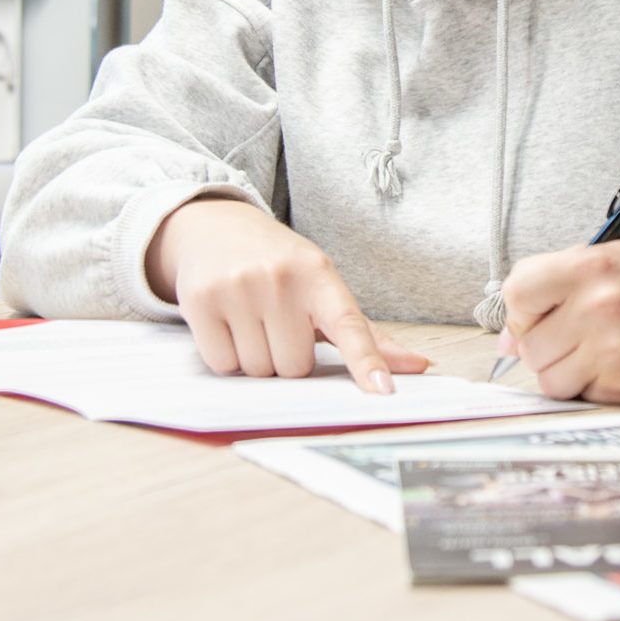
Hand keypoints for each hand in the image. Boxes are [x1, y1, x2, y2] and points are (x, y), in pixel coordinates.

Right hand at [145, 198, 429, 393]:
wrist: (217, 229)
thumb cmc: (281, 267)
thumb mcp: (324, 288)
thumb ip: (367, 334)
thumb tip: (418, 366)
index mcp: (321, 276)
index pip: (350, 326)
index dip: (367, 362)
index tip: (383, 391)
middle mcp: (282, 279)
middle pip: (294, 367)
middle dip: (287, 357)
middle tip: (277, 323)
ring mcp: (240, 287)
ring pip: (258, 370)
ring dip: (256, 358)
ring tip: (251, 320)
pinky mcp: (201, 300)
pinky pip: (222, 363)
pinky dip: (225, 356)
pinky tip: (226, 324)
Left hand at [497, 242, 619, 404]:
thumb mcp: (613, 263)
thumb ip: (555, 286)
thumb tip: (505, 336)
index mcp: (594, 265)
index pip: (517, 291)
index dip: (522, 309)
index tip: (539, 313)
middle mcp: (600, 305)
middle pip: (529, 343)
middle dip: (546, 344)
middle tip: (581, 333)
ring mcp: (612, 349)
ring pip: (547, 377)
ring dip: (565, 370)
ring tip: (600, 351)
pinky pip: (576, 396)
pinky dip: (589, 387)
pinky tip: (617, 367)